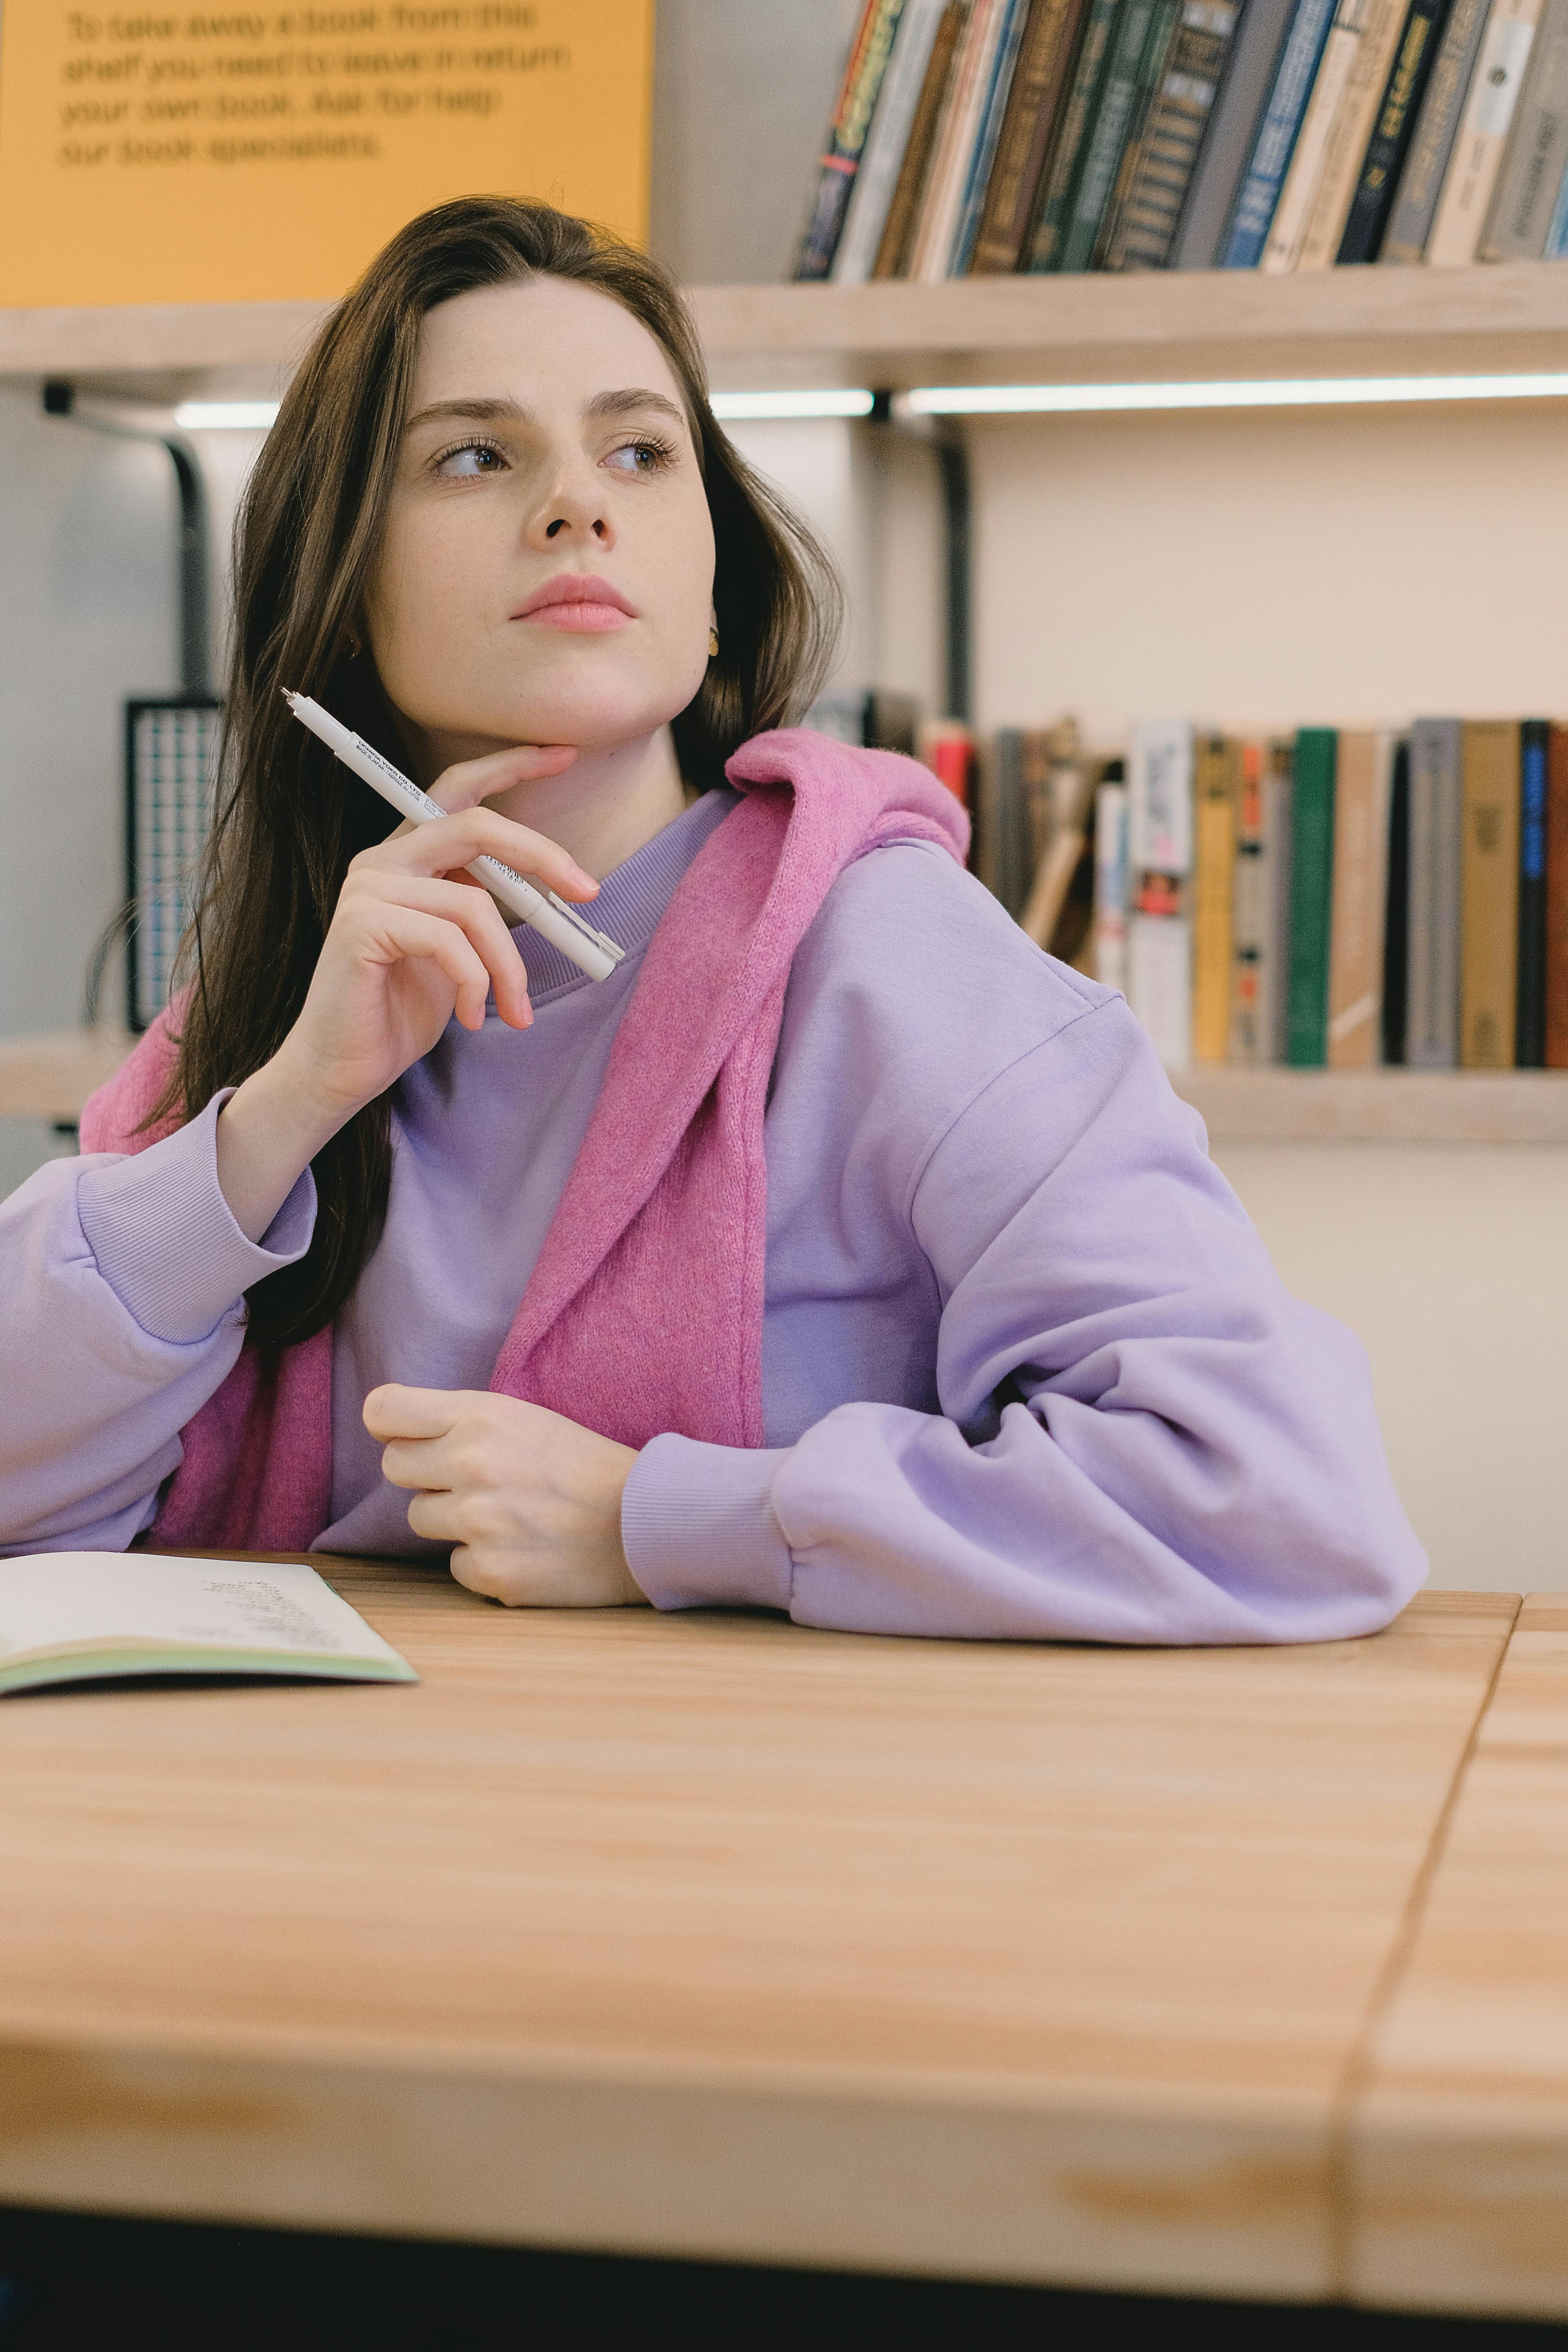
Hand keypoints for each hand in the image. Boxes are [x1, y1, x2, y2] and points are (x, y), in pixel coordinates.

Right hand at [216, 742, 584, 1240]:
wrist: (341, 1069)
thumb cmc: (400, 1012)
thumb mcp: (460, 953)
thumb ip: (485, 911)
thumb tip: (554, 893)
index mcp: (408, 858)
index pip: (458, 790)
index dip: (512, 765)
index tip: (566, 754)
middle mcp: (383, 860)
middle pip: (476, 826)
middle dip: (542, 856)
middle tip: (590, 893)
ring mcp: (367, 888)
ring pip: (473, 902)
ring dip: (509, 963)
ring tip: (514, 1009)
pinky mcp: (362, 925)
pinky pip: (448, 940)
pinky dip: (475, 983)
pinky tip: (472, 1017)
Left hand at [364, 1384, 646, 1608]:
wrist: (646, 1521)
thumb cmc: (586, 1466)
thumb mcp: (526, 1417)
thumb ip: (462, 1419)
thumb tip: (393, 1429)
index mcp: (482, 1416)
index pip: (383, 1411)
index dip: (390, 1426)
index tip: (409, 1437)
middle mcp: (472, 1464)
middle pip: (394, 1467)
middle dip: (427, 1474)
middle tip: (476, 1480)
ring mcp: (479, 1522)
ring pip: (420, 1518)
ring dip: (455, 1520)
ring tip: (508, 1515)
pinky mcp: (492, 1572)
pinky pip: (455, 1565)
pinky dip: (483, 1561)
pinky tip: (523, 1549)